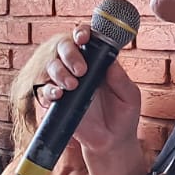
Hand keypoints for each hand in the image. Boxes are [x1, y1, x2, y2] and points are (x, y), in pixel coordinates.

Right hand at [41, 27, 141, 151]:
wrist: (113, 141)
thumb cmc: (123, 115)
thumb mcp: (130, 96)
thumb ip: (120, 79)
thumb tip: (110, 62)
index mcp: (97, 62)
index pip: (85, 39)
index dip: (81, 33)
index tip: (84, 39)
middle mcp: (79, 69)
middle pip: (63, 47)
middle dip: (69, 54)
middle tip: (81, 70)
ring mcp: (66, 84)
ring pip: (51, 66)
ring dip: (59, 72)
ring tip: (72, 85)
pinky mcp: (57, 102)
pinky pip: (44, 91)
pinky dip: (48, 91)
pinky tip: (59, 95)